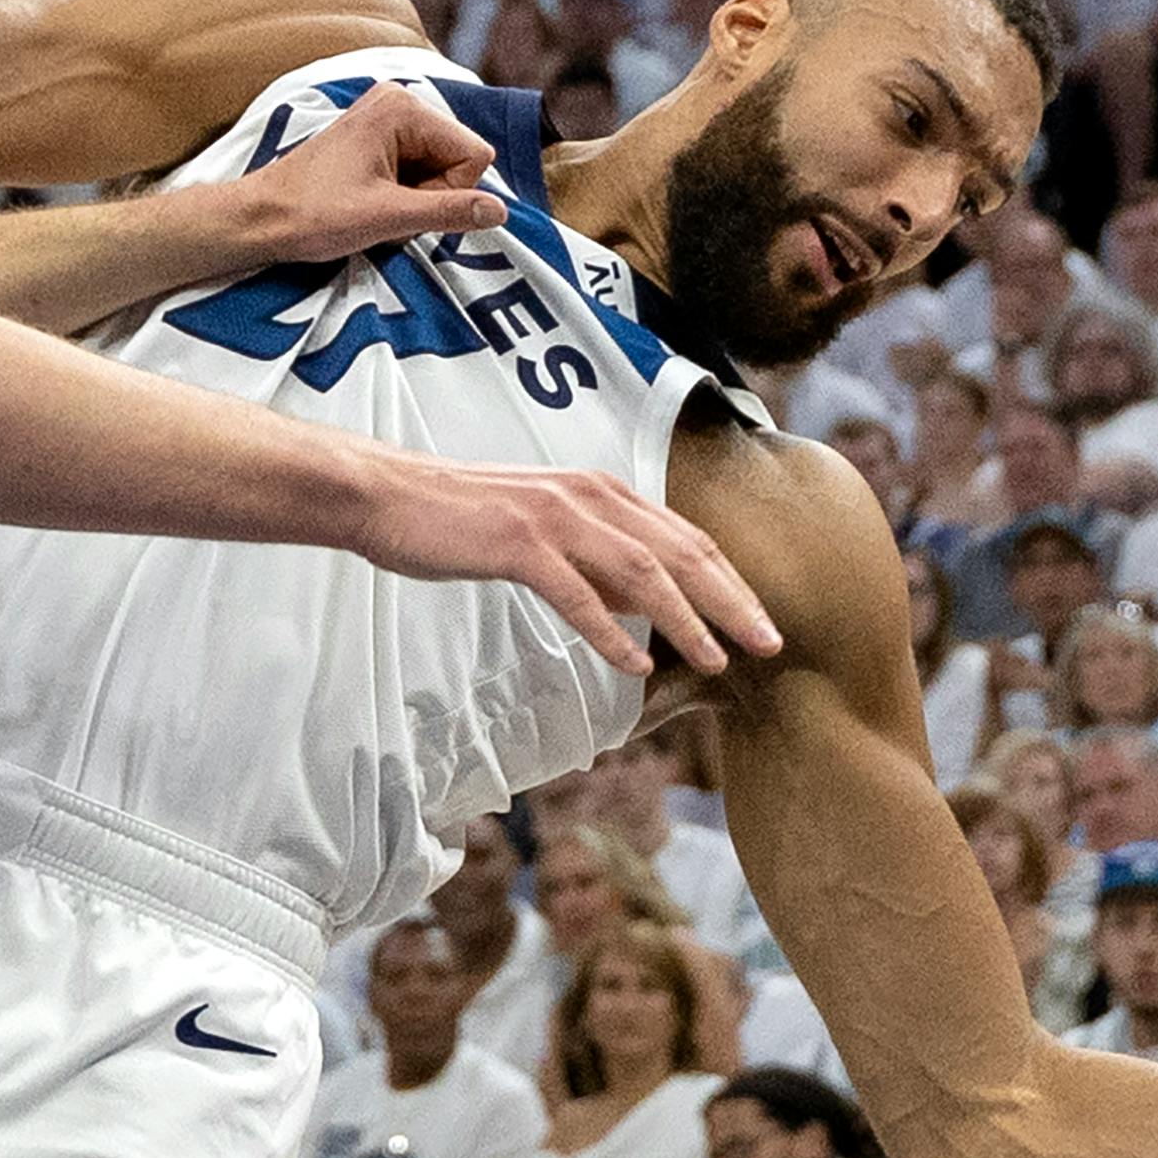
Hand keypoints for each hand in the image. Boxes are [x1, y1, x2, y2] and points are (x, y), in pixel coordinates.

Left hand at [233, 81, 508, 264]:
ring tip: (374, 207)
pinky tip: (371, 202)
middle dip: (432, 195)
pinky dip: (403, 195)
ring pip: (440, 169)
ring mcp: (387, 118)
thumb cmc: (312, 214)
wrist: (261, 218)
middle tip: (386, 209)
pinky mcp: (378, 137)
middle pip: (458, 159)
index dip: (450, 192)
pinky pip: (419, 169)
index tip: (407, 206)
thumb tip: (499, 211)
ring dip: (417, 200)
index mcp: (403, 108)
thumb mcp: (387, 218)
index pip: (474, 154)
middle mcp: (398, 101)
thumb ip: (449, 211)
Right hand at [351, 455, 778, 676]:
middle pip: (680, 551)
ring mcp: (555, 518)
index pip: (685, 538)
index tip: (762, 622)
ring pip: (641, 570)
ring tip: (716, 659)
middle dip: (731, 600)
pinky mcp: (517, 543)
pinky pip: (576, 593)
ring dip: (685, 618)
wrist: (388, 495)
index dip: (730, 581)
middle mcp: (589, 496)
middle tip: (770, 643)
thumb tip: (646, 605)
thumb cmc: (461, 520)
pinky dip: (609, 630)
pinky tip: (633, 665)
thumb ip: (597, 563)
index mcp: (600, 492)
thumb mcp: (544, 534)